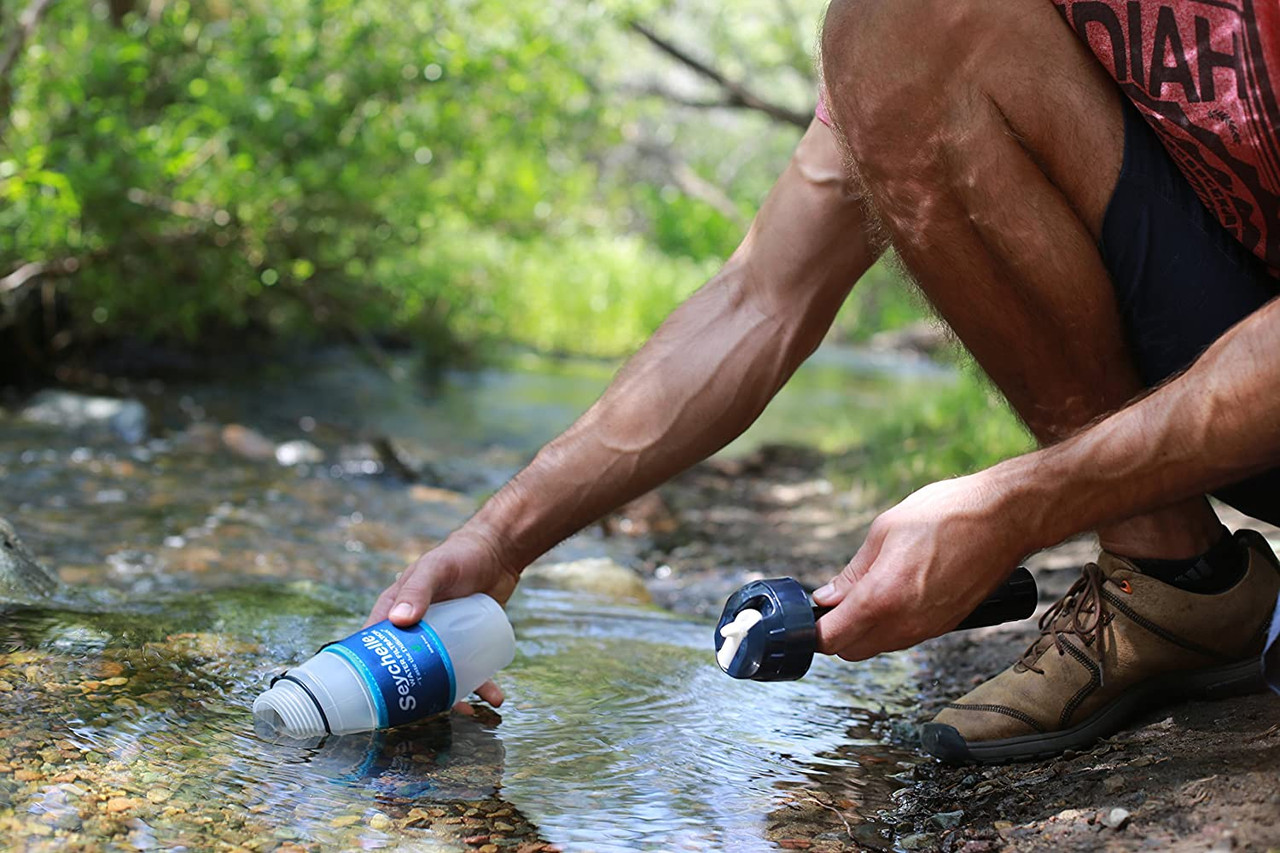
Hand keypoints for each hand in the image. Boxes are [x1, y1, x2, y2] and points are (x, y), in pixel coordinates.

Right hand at [365, 527, 520, 711]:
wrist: (498, 552)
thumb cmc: (459, 555)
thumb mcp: (435, 569)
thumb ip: (417, 589)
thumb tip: (398, 621)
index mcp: (394, 612)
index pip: (373, 647)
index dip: (369, 672)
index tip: (372, 698)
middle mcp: (415, 630)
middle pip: (407, 669)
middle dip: (414, 693)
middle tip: (425, 711)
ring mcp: (442, 640)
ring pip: (441, 676)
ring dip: (452, 696)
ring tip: (467, 710)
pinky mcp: (467, 643)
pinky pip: (470, 670)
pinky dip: (479, 685)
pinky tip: (493, 696)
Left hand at [813, 471, 1032, 660]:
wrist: (1005, 518)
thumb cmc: (948, 515)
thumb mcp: (885, 531)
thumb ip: (853, 572)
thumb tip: (828, 596)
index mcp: (882, 597)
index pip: (832, 638)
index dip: (814, 629)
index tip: (809, 615)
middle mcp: (905, 623)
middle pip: (852, 651)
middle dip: (836, 633)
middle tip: (834, 601)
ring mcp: (928, 629)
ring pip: (879, 647)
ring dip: (863, 630)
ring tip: (865, 592)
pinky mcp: (946, 626)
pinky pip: (904, 638)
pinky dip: (889, 626)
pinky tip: (893, 595)